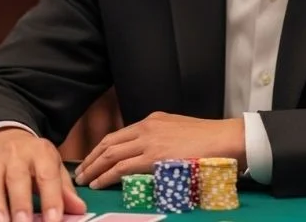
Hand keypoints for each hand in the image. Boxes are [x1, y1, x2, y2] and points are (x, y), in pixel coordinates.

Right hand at [0, 128, 85, 221]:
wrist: (6, 138)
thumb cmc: (34, 159)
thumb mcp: (53, 166)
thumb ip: (64, 189)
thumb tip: (79, 209)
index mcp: (40, 152)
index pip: (47, 175)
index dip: (51, 198)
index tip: (53, 220)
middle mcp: (16, 154)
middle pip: (17, 178)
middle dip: (20, 203)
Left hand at [74, 112, 244, 188]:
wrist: (225, 139)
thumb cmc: (208, 140)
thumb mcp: (178, 132)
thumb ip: (161, 139)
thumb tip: (148, 154)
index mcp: (152, 121)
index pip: (118, 135)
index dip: (101, 149)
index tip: (91, 160)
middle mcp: (147, 127)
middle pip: (109, 143)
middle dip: (91, 159)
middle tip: (80, 173)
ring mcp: (149, 141)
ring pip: (111, 154)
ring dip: (94, 168)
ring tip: (84, 180)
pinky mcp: (154, 157)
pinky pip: (122, 167)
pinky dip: (106, 176)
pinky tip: (99, 183)